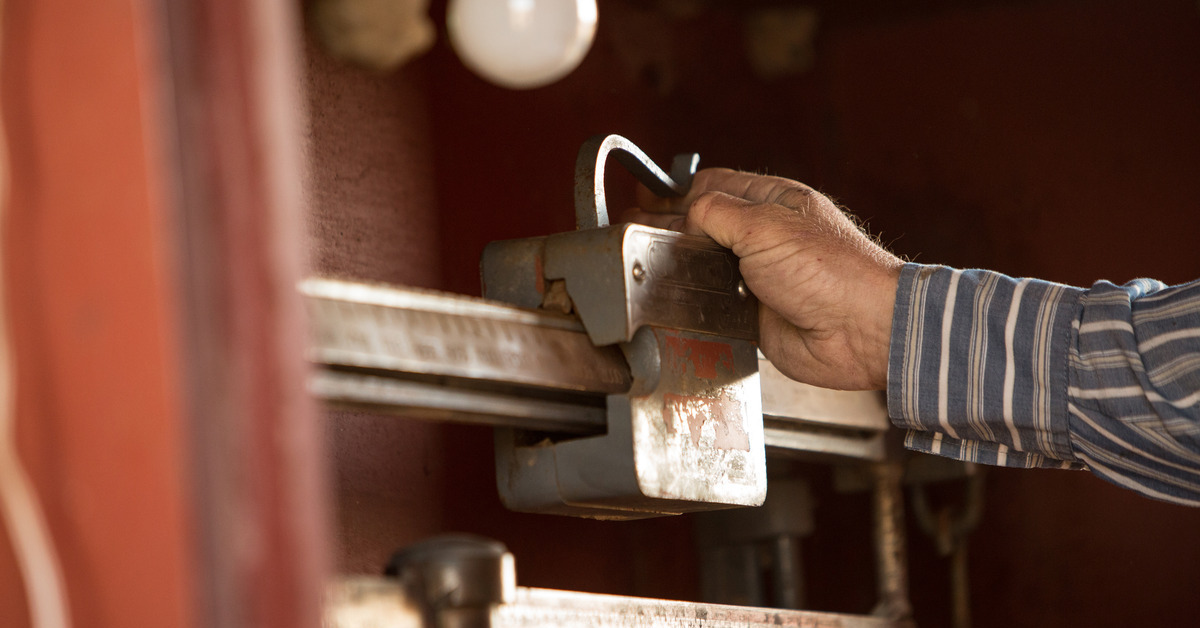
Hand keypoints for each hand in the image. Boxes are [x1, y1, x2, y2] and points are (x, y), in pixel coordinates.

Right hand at [627, 169, 902, 389]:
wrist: (861, 331)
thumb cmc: (831, 271)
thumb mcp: (764, 225)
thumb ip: (715, 214)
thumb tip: (684, 217)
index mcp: (772, 202)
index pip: (713, 187)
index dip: (675, 192)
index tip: (642, 199)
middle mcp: (765, 237)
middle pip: (704, 228)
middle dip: (671, 231)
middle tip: (636, 234)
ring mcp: (760, 277)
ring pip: (706, 268)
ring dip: (682, 271)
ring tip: (647, 269)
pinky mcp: (755, 315)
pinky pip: (714, 307)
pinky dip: (696, 306)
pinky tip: (676, 302)